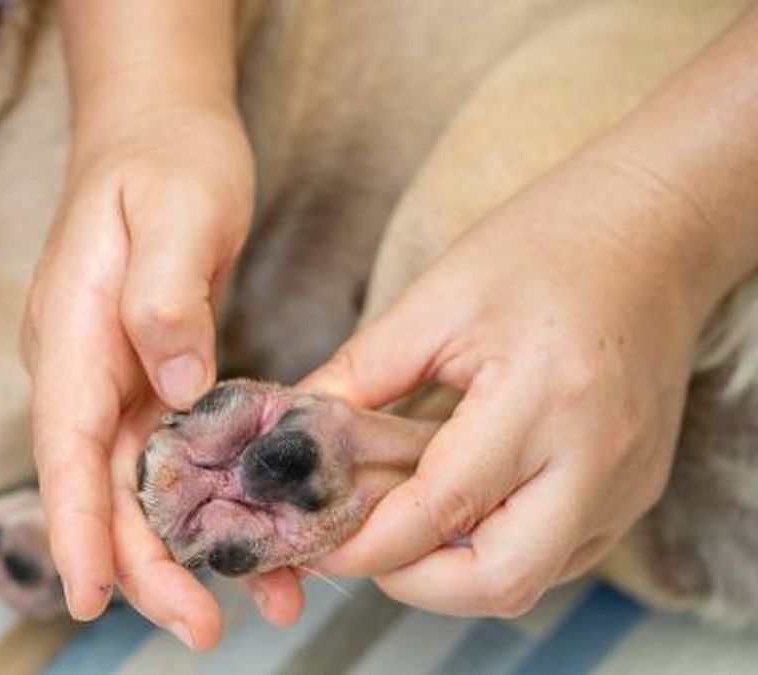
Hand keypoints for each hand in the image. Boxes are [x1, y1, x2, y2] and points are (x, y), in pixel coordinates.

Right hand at [21, 93, 253, 645]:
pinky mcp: (150, 378)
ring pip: (140, 485)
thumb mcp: (175, 208)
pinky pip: (176, 456)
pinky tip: (263, 534)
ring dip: (189, 548)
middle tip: (208, 626)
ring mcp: (114, 377)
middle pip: (102, 486)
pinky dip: (214, 500)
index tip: (89, 597)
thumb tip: (175, 385)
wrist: (158, 128)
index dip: (76, 526)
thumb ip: (164, 296)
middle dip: (147, 564)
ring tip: (261, 600)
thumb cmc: (164, 158)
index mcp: (72, 332)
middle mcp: (82, 368)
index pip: (64, 444)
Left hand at [249, 148, 718, 617]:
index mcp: (541, 396)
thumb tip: (296, 432)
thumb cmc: (542, 248)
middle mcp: (595, 456)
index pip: (444, 507)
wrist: (652, 234)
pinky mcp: (636, 492)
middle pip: (499, 580)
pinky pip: (560, 556)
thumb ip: (361, 372)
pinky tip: (459, 510)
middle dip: (414, 582)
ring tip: (403, 522)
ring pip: (531, 580)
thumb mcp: (436, 299)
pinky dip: (496, 550)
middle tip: (361, 545)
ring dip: (453, 572)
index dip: (370, 542)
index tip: (317, 542)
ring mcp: (626, 484)